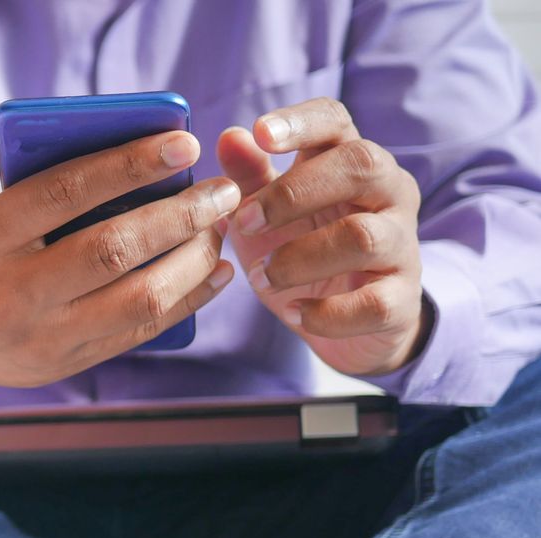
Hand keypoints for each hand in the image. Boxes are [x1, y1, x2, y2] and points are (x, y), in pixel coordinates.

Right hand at [0, 110, 240, 389]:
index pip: (63, 193)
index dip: (129, 165)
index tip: (184, 143)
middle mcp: (6, 295)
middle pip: (111, 249)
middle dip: (180, 215)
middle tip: (223, 189)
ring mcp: (38, 336)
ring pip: (137, 299)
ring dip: (193, 261)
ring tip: (220, 228)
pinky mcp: (63, 364)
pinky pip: (138, 333)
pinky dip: (186, 302)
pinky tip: (215, 273)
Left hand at [217, 97, 429, 376]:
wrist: (349, 322)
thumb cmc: (303, 249)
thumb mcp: (267, 214)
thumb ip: (250, 177)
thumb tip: (229, 136)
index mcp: (351, 162)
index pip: (336, 120)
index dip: (301, 122)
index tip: (260, 132)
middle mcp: (389, 193)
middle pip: (361, 165)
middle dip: (293, 193)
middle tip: (244, 223)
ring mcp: (402, 245)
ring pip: (363, 236)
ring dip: (299, 258)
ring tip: (261, 277)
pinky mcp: (402, 300)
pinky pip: (373, 303)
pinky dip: (326, 312)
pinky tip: (295, 311)